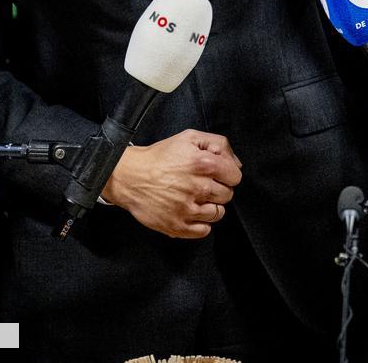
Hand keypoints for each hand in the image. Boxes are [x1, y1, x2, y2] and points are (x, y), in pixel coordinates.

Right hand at [103, 129, 242, 238]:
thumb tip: (237, 164)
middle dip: (219, 189)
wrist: (130, 176)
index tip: (217, 173)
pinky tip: (191, 211)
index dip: (227, 173)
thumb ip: (218, 144)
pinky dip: (201, 223)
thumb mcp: (189, 137)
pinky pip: (204, 231)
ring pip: (218, 214)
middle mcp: (198, 187)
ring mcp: (187, 209)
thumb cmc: (161, 156)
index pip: (235, 176)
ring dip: (211, 206)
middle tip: (203, 184)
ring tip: (196, 198)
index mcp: (203, 164)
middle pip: (227, 195)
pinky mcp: (177, 226)